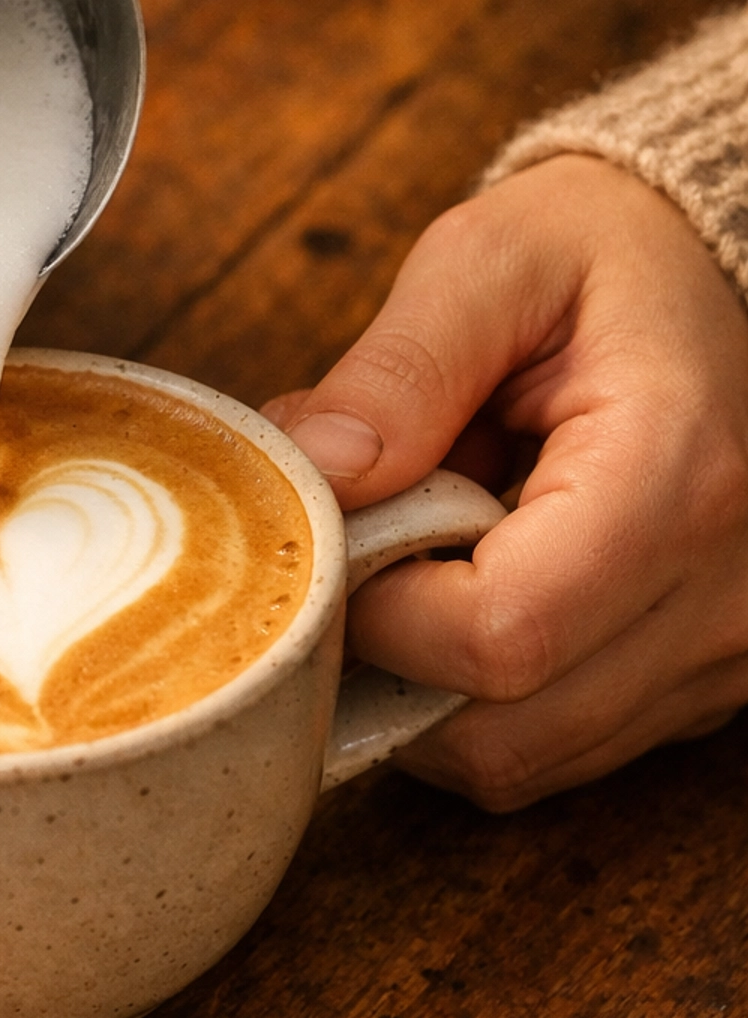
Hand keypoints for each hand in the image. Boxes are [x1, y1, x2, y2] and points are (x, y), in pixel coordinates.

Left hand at [263, 156, 747, 808]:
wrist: (713, 274)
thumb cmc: (601, 258)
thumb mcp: (491, 262)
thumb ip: (399, 368)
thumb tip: (311, 469)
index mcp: (674, 479)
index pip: (500, 636)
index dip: (379, 612)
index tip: (340, 534)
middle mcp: (722, 595)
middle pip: (502, 731)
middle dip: (386, 660)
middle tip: (359, 551)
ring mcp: (724, 655)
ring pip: (520, 760)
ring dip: (426, 686)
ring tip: (421, 560)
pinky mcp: (701, 685)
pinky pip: (557, 748)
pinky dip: (480, 697)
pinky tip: (468, 594)